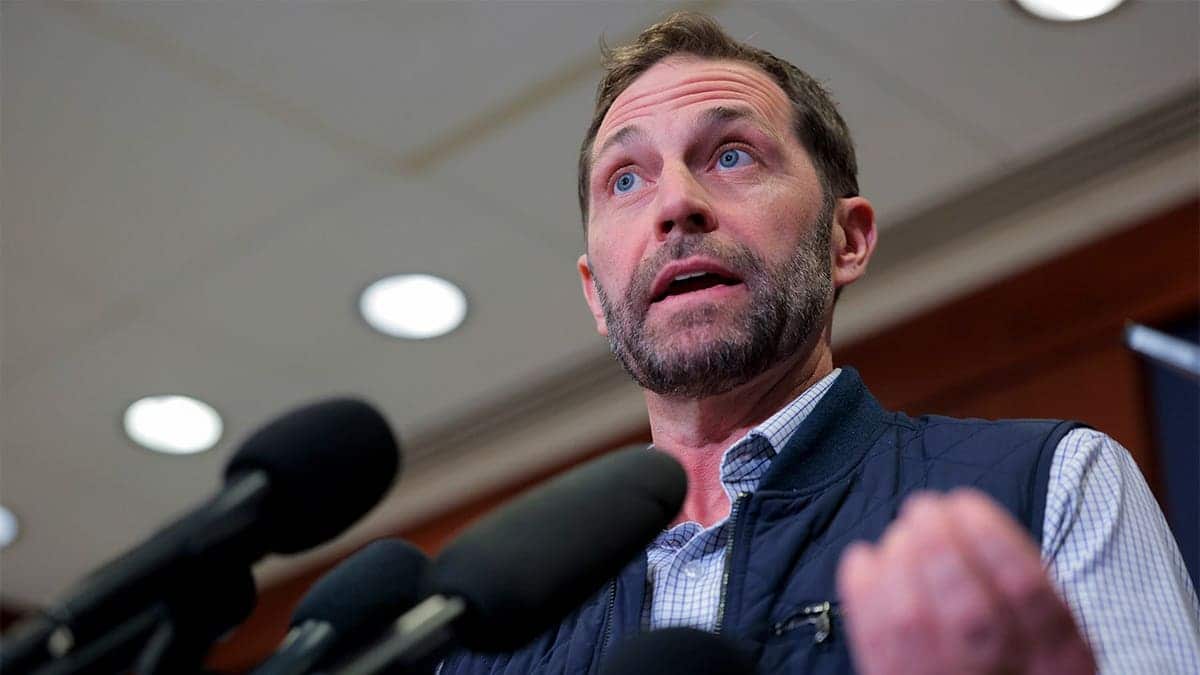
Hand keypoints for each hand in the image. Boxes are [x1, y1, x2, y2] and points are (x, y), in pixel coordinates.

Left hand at [836, 489, 1095, 674]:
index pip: (1027, 593)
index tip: (965, 503)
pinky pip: (874, 641)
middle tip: (925, 508)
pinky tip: (863, 559)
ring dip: (900, 565)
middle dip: (939, 547)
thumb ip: (1023, 588)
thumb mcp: (1050, 632)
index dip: (991, 537)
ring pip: (914, 625)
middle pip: (969, 612)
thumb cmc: (1015, 655)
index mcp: (1058, 659)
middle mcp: (1005, 674)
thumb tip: (973, 524)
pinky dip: (863, 591)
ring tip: (900, 533)